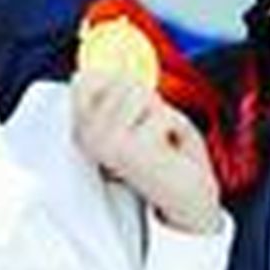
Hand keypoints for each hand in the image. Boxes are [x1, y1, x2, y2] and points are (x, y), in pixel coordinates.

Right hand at [71, 70, 221, 234]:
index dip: (120, 82)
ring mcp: (103, 144)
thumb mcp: (135, 114)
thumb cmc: (165, 153)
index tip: (136, 109)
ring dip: (163, 113)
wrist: (187, 199)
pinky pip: (163, 114)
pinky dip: (177, 127)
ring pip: (142, 94)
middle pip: (123, 82)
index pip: (85, 78)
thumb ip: (116, 89)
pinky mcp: (128, 151)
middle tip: (153, 130)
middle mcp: (85, 137)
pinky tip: (169, 151)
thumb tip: (96, 70)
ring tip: (161, 140)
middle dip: (150, 100)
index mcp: (82, 128)